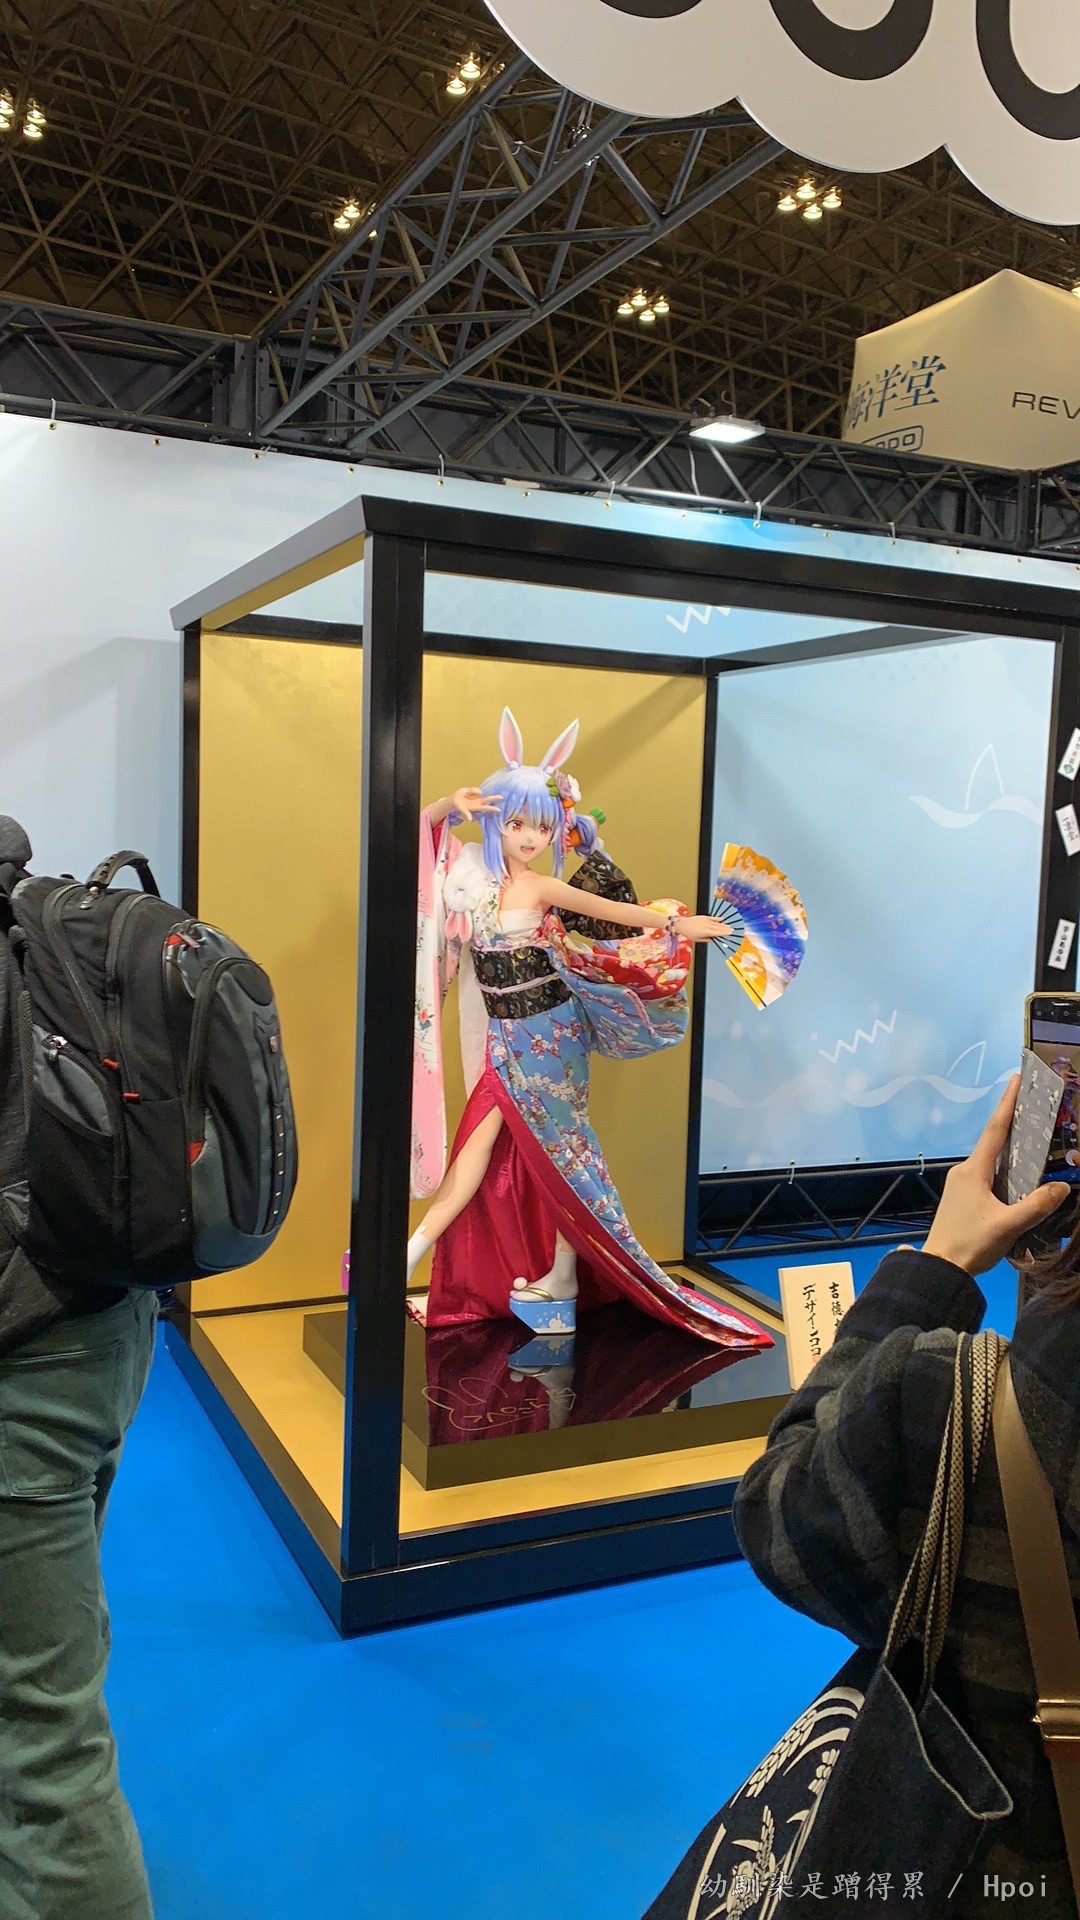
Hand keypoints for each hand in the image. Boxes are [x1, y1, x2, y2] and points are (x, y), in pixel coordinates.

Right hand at [450, 786, 501, 821]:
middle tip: (502, 797)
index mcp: (477, 807)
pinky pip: (476, 789)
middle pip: (489, 799)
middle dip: (495, 798)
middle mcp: (479, 802)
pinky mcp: (475, 792)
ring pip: (480, 792)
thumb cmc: (458, 806)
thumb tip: (470, 820)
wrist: (455, 799)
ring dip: (473, 792)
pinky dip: (472, 790)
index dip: (492, 808)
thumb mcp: (462, 809)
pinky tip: (467, 793)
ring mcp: (478, 797)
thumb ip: (466, 814)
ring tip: (466, 795)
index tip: (499, 810)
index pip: (487, 807)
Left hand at [677, 915, 727, 943]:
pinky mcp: (704, 917)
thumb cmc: (689, 933)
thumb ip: (706, 940)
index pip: (718, 933)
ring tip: (729, 926)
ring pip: (717, 923)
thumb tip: (714, 941)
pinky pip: (712, 918)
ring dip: (723, 924)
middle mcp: (706, 926)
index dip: (724, 933)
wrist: (682, 924)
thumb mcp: (697, 939)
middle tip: (732, 930)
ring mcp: (705, 920)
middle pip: (719, 927)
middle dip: (726, 929)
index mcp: (705, 932)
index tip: (730, 933)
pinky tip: (722, 919)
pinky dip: (718, 918)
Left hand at [921, 1076, 1070, 1276]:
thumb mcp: (1008, 1225)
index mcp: (973, 1171)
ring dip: (1008, 1149)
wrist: (939, 1267)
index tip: (1016, 1080)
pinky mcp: (961, 1197)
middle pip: (992, 1142)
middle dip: (1011, 1124)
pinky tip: (1015, 1176)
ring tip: (1030, 1140)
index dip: (1006, 1104)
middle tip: (1032, 1109)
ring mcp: (960, 1184)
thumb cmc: (970, 1244)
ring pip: (989, 1160)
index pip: (994, 1131)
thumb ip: (1036, 1206)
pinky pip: (985, 1174)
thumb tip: (1062, 1187)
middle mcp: (964, 1171)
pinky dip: (1001, 1168)